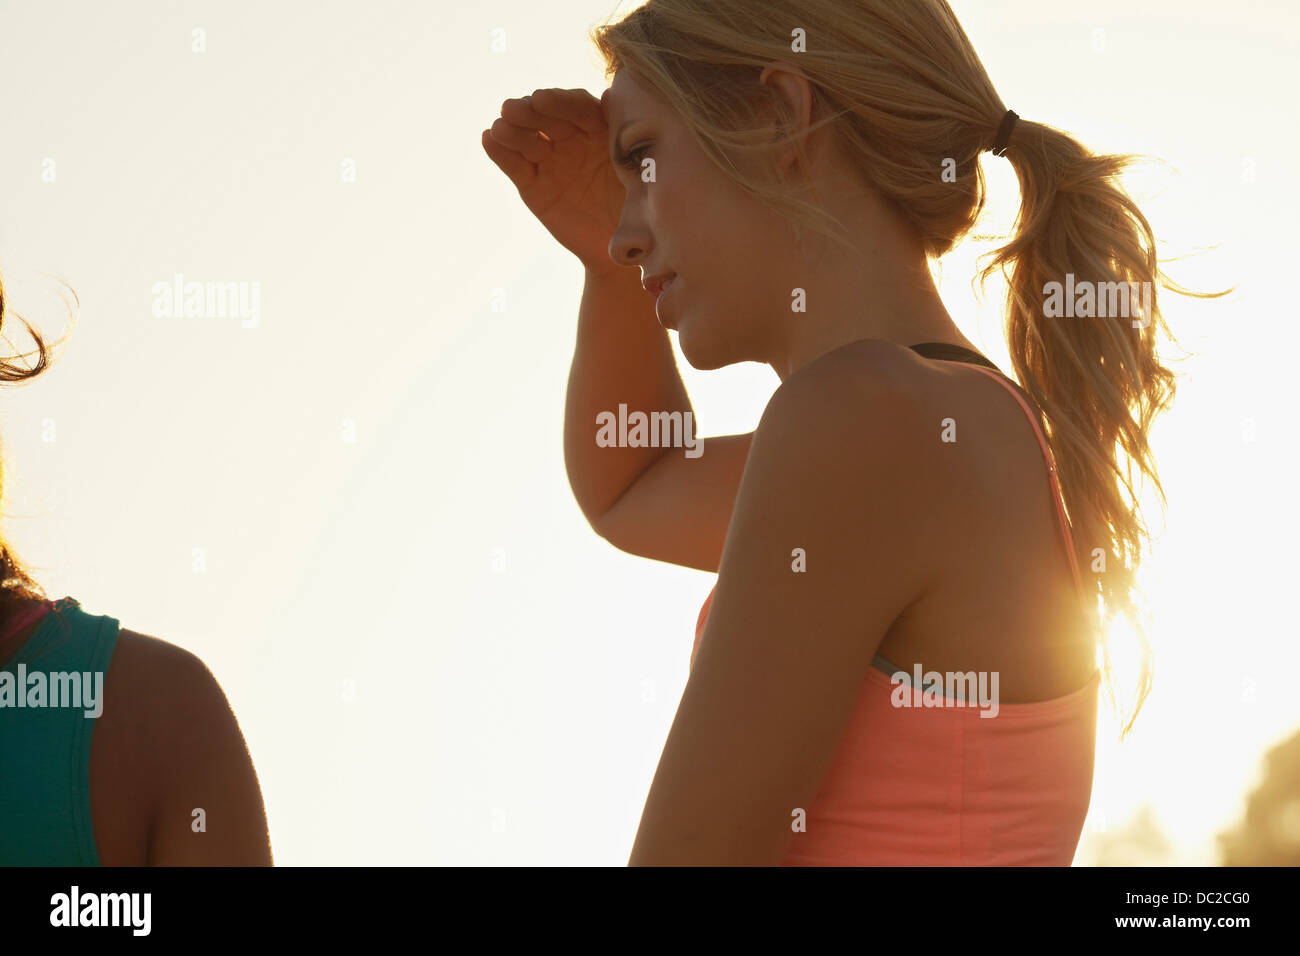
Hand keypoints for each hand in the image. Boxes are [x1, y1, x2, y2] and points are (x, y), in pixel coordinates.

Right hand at [481, 88, 626, 276]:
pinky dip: (501, 153)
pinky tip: (489, 139)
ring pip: (528, 139)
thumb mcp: (638, 175)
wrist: (619, 250)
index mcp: (600, 129)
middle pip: (549, 118)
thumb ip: (625, 139)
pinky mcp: (532, 184)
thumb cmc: (636, 209)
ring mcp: (550, 160)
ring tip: (499, 127)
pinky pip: (516, 166)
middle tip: (512, 109)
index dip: (561, 102)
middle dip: (530, 112)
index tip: (542, 98)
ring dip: (512, 130)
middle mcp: (572, 139)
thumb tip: (609, 97)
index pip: (579, 108)